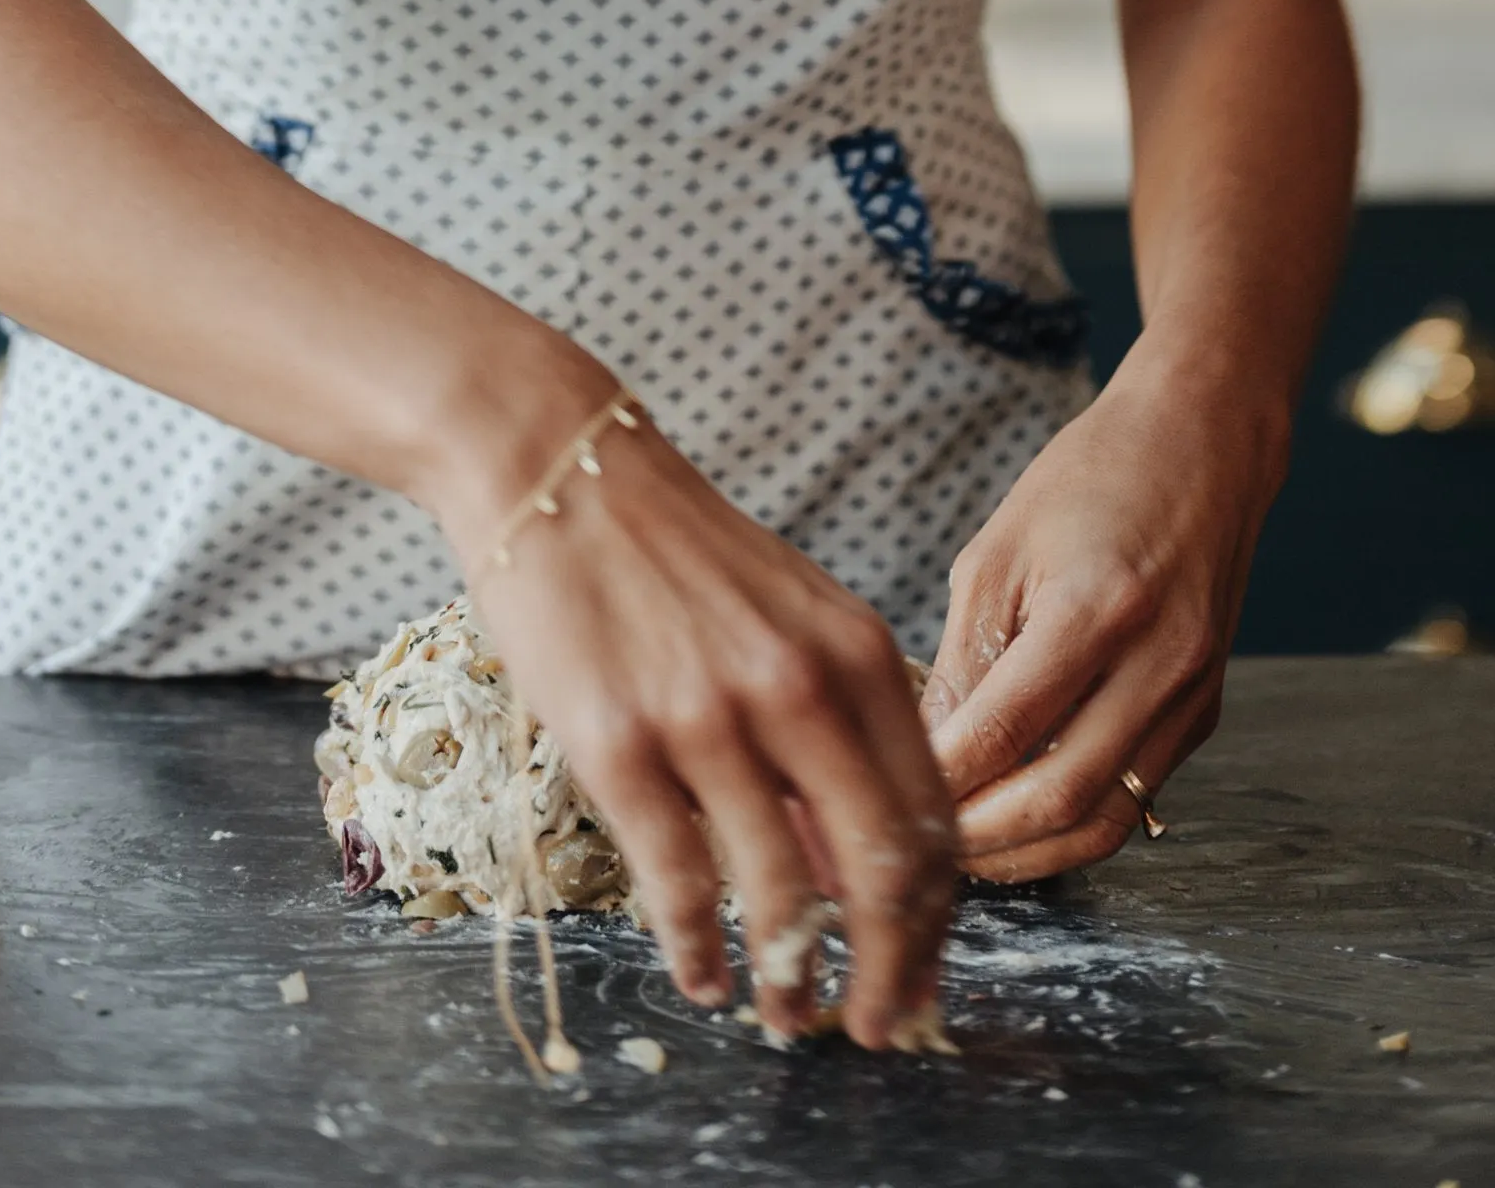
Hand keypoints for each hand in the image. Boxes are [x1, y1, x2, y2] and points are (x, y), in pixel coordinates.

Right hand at [435, 384, 956, 1049]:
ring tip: (784, 1015)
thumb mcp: (790, 617)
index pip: (930, 817)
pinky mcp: (619, 746)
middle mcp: (798, 690)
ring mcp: (707, 720)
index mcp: (856, 654)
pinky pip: (678, 885)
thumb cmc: (678, 551)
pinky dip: (699, 951)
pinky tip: (703, 979)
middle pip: (880, 874)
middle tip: (878, 1027)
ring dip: (790, 979)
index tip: (926, 974)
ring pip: (781, 897)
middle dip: (891, 973)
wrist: (558, 467)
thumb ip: (839, 726)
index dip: (936, 918)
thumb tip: (855, 869)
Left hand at [921, 334, 1285, 879]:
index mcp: (1096, 608)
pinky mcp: (1202, 713)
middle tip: (920, 844)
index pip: (1005, 731)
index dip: (942, 781)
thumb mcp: (999, 550)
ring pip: (1104, 820)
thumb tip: (931, 753)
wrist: (1201, 443)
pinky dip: (1072, 822)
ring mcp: (1189, 695)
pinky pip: (1132, 795)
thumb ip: (966, 658)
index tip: (889, 797)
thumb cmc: (1092, 478)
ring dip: (1030, 854)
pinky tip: (1020, 818)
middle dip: (982, 839)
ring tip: (967, 850)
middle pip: (1060, 797)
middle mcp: (1157, 663)